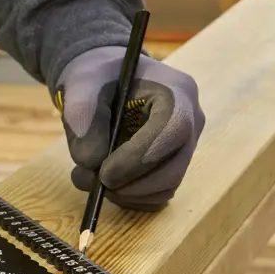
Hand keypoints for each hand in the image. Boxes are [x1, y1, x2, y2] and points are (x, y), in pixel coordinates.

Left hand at [53, 45, 203, 209]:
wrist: (106, 79)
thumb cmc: (99, 76)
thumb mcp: (82, 84)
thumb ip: (82, 116)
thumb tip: (91, 161)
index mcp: (177, 92)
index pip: (173, 130)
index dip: (139, 158)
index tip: (104, 174)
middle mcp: (192, 121)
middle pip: (174, 168)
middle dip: (130, 184)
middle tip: (90, 182)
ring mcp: (186, 146)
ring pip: (166, 187)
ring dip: (126, 194)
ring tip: (90, 178)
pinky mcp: (175, 165)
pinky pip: (159, 195)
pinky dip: (131, 198)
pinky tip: (108, 182)